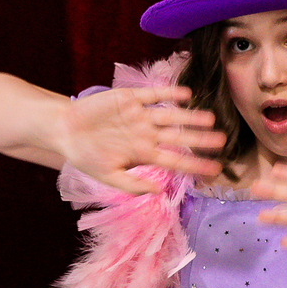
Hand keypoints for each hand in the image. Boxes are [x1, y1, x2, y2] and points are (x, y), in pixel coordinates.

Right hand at [59, 85, 225, 192]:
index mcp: (144, 154)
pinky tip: (185, 94)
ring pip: (171, 116)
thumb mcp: (106, 176)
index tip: (216, 169)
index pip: (175, 160)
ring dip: (190, 117)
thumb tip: (158, 194)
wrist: (63, 130)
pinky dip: (168, 93)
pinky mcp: (130, 98)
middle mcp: (147, 134)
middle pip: (179, 137)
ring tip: (210, 118)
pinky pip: (153, 95)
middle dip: (200, 139)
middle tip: (223, 141)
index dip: (196, 165)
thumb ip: (131, 186)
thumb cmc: (85, 155)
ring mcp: (140, 116)